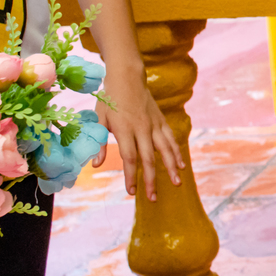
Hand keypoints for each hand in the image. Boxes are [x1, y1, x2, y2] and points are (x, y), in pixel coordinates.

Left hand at [94, 70, 183, 200]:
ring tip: (177, 183)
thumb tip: (95, 165)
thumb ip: (98, 143)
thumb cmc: (110, 99)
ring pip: (165, 150)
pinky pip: (171, 139)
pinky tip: (181, 165)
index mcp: (125, 129)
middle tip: (153, 198)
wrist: (128, 77)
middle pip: (149, 159)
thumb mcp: (99, 119)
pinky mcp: (161, 121)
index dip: (131, 176)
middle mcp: (142, 128)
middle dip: (151, 180)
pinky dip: (176, 153)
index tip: (131, 192)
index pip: (130, 158)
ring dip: (171, 168)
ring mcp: (154, 124)